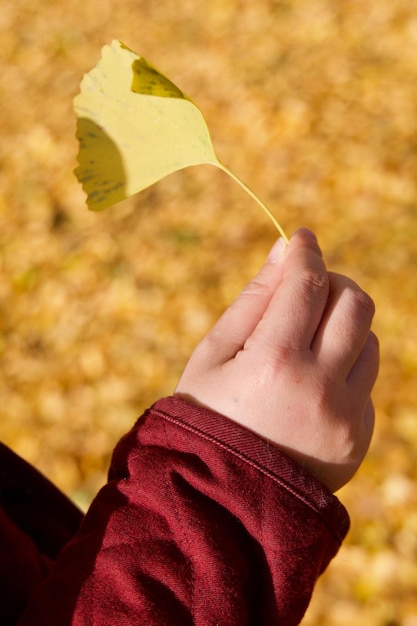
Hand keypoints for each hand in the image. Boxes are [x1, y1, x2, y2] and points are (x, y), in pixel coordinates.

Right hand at [175, 228, 378, 491]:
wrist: (220, 498)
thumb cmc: (205, 417)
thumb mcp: (212, 356)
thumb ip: (252, 300)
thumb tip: (284, 251)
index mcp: (272, 363)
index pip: (306, 284)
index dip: (306, 252)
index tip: (302, 239)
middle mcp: (319, 388)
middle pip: (355, 303)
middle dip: (333, 282)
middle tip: (307, 288)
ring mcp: (346, 416)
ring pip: (368, 339)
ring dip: (341, 325)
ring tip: (305, 342)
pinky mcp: (359, 436)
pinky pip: (366, 381)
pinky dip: (344, 367)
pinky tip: (310, 386)